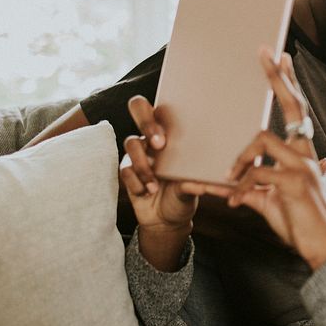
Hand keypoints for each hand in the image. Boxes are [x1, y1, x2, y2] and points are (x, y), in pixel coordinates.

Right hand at [119, 96, 223, 269]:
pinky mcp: (127, 170)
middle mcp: (153, 136)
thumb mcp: (194, 188)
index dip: (165, 109)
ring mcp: (138, 152)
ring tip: (154, 184)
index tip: (169, 133)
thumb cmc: (185, 194)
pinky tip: (147, 192)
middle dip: (147, 123)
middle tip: (160, 145)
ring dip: (143, 164)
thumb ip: (196, 183)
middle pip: (139, 108)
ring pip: (131, 142)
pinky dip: (136, 182)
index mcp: (173, 133)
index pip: (163, 105)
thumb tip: (201, 185)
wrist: (168, 219)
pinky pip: (125, 169)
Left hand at [224, 48, 325, 269]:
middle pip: (292, 105)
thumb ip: (254, 188)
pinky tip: (236, 202)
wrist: (324, 249)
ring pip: (261, 140)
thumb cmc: (302, 224)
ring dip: (239, 159)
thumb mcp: (272, 201)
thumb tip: (229, 187)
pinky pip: (256, 173)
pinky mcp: (294, 182)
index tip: (281, 57)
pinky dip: (240, 187)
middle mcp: (306, 153)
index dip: (287, 83)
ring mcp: (302, 165)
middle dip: (278, 78)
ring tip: (227, 177)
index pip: (296, 110)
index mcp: (302, 153)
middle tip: (267, 52)